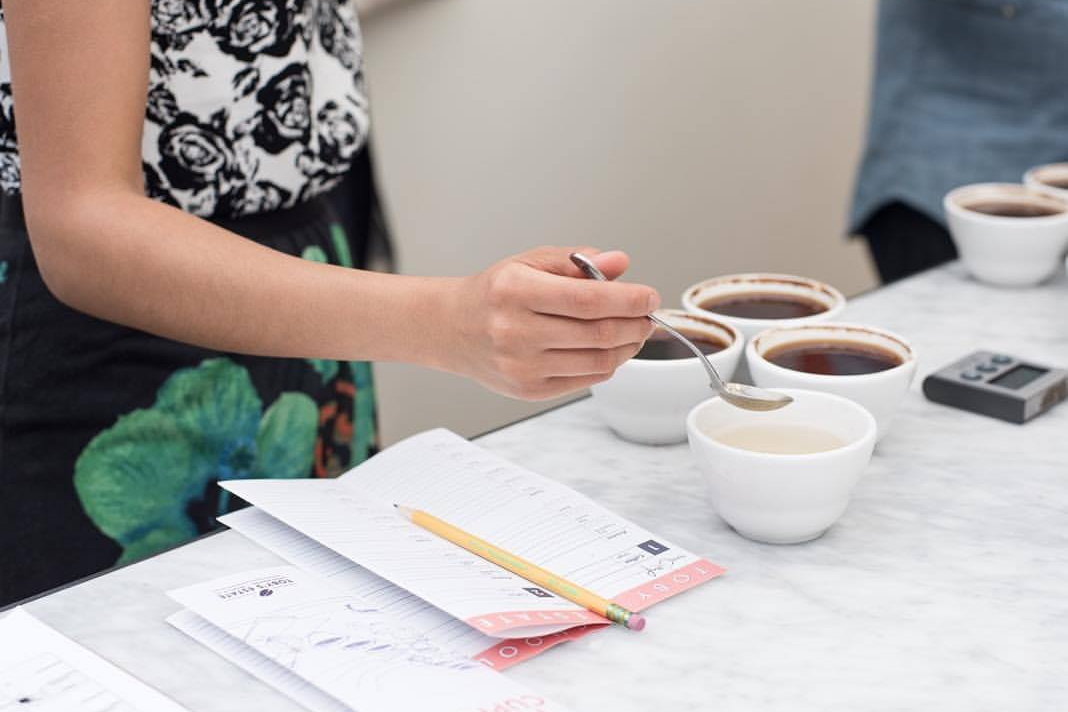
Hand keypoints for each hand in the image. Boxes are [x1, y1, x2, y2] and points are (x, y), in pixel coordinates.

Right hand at [442, 246, 659, 399]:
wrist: (452, 328)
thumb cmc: (495, 293)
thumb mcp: (531, 262)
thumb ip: (577, 261)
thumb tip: (620, 263)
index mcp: (515, 290)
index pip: (588, 299)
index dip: (628, 300)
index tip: (649, 297)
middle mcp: (514, 331)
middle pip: (597, 333)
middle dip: (634, 324)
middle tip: (647, 316)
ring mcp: (521, 366)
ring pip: (597, 361)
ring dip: (626, 346)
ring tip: (633, 331)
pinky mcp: (528, 390)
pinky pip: (585, 379)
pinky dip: (606, 364)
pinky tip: (607, 348)